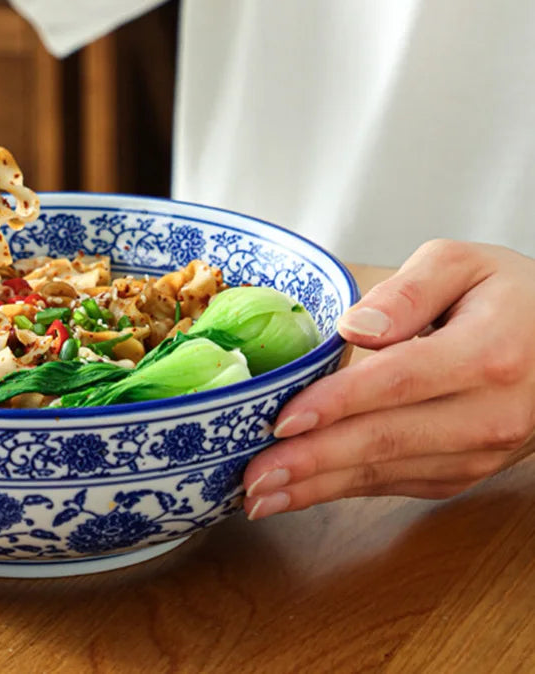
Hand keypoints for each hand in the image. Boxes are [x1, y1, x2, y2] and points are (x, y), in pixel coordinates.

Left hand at [243, 239, 534, 519]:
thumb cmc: (508, 296)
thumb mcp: (462, 264)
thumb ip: (407, 291)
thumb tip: (355, 327)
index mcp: (487, 355)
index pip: (399, 382)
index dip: (337, 404)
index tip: (282, 420)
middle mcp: (490, 414)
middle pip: (387, 440)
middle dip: (312, 462)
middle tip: (251, 475)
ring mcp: (482, 452)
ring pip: (389, 474)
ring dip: (319, 488)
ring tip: (259, 494)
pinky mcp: (468, 471)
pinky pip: (400, 485)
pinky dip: (346, 491)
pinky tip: (302, 492)